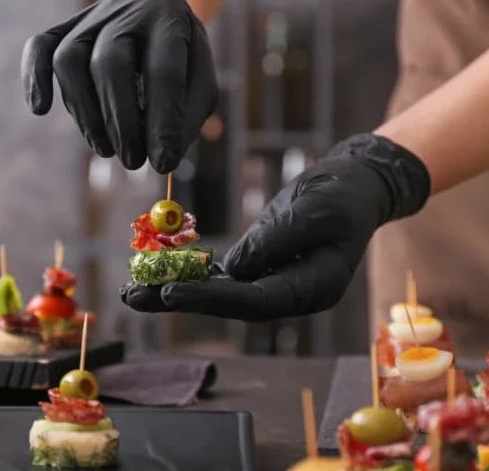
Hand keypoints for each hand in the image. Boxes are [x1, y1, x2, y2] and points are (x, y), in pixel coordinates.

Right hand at [21, 0, 217, 172]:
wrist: (156, 14)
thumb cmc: (182, 59)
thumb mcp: (201, 82)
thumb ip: (186, 116)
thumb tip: (163, 158)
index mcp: (168, 19)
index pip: (162, 72)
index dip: (162, 122)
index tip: (164, 163)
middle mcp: (126, 10)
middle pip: (109, 63)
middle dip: (121, 122)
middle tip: (133, 161)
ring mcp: (91, 16)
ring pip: (69, 60)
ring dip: (85, 114)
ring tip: (106, 150)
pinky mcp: (65, 27)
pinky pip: (40, 46)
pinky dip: (34, 78)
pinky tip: (40, 108)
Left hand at [121, 134, 430, 320]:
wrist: (356, 183)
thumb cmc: (343, 194)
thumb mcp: (313, 212)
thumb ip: (274, 241)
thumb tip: (232, 269)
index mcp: (313, 289)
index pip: (255, 301)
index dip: (210, 299)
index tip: (169, 291)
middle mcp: (291, 294)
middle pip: (230, 305)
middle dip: (181, 300)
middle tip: (133, 298)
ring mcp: (276, 282)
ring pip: (221, 293)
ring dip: (177, 290)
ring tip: (132, 290)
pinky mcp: (262, 266)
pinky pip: (223, 276)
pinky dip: (192, 274)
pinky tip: (159, 272)